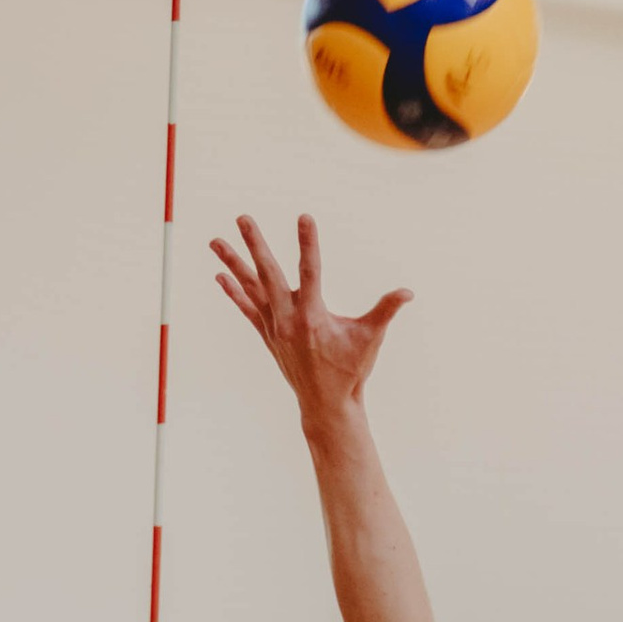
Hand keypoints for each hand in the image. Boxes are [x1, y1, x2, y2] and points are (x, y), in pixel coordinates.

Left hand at [210, 215, 409, 439]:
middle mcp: (288, 320)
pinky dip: (234, 293)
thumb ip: (386, 311)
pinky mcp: (269, 336)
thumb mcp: (370, 339)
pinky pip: (248, 309)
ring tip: (214, 241)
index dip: (308, 243)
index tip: (305, 216)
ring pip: (251, 288)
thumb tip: (407, 292)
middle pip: (268, 274)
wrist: (328, 405)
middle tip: (243, 217)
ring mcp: (275, 328)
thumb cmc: (351, 370)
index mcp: (313, 317)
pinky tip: (220, 276)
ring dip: (233, 263)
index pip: (310, 272)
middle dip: (255, 244)